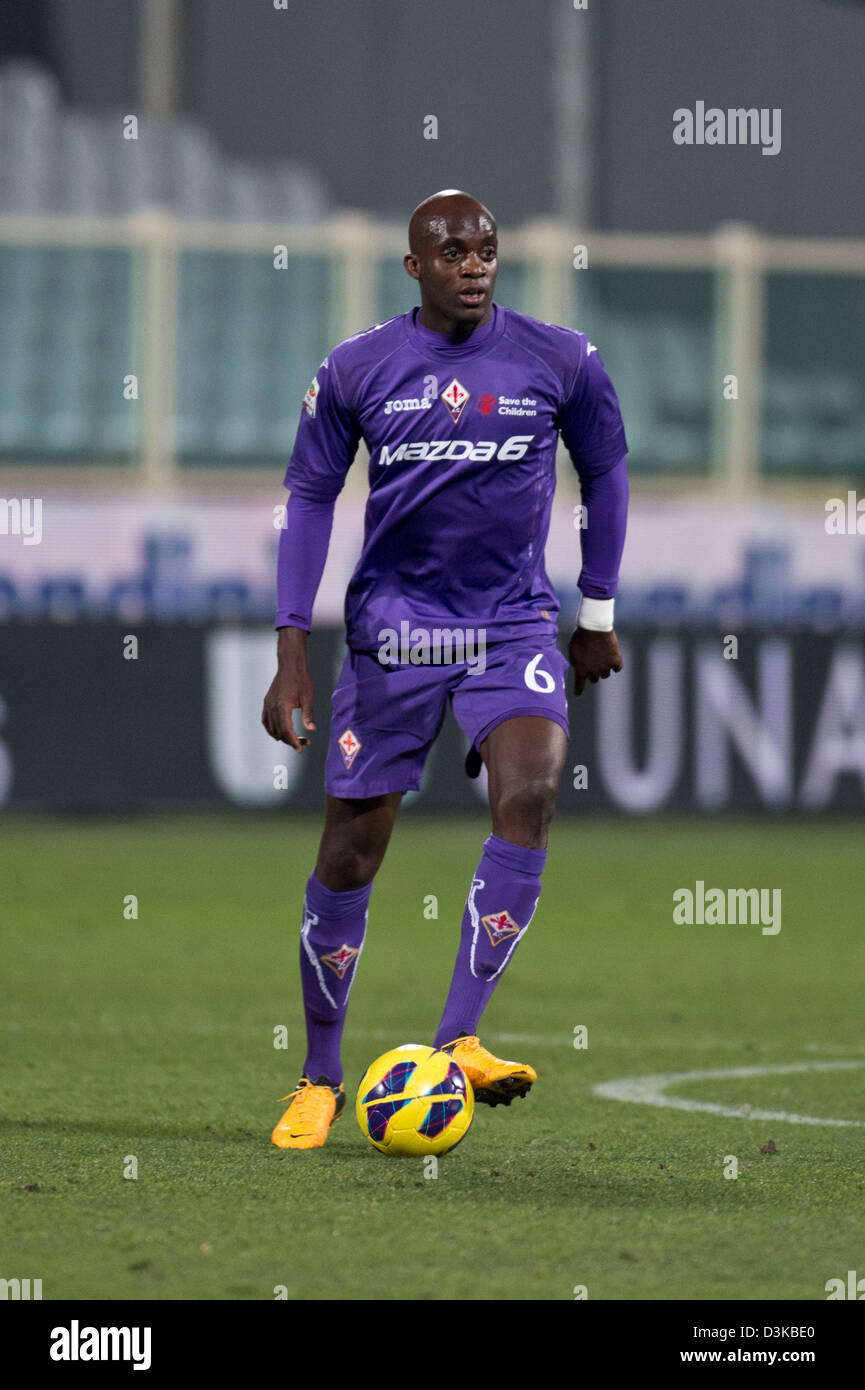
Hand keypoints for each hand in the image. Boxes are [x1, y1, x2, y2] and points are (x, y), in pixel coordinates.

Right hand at [261, 627, 315, 751]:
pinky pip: (266, 720)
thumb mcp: (308, 697)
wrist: (290, 665)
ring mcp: (268, 705)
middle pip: (279, 732)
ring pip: (271, 728)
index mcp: (282, 707)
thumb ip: (308, 714)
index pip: (286, 731)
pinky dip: (272, 729)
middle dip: (290, 741)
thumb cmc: (301, 679)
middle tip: (304, 743)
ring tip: (294, 739)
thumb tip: (311, 729)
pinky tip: (279, 731)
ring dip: (281, 736)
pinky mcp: (267, 702)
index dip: (293, 742)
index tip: (301, 749)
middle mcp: (272, 707)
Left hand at [568, 627, 622, 698]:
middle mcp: (593, 672)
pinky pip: (617, 668)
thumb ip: (576, 662)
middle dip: (593, 672)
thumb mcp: (573, 650)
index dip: (578, 690)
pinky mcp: (616, 661)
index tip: (577, 695)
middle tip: (593, 662)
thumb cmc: (580, 636)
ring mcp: (605, 667)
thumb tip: (579, 669)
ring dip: (603, 668)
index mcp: (581, 670)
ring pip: (605, 674)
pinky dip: (615, 665)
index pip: (579, 685)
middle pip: (594, 679)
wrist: (594, 626)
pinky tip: (612, 658)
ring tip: (602, 657)